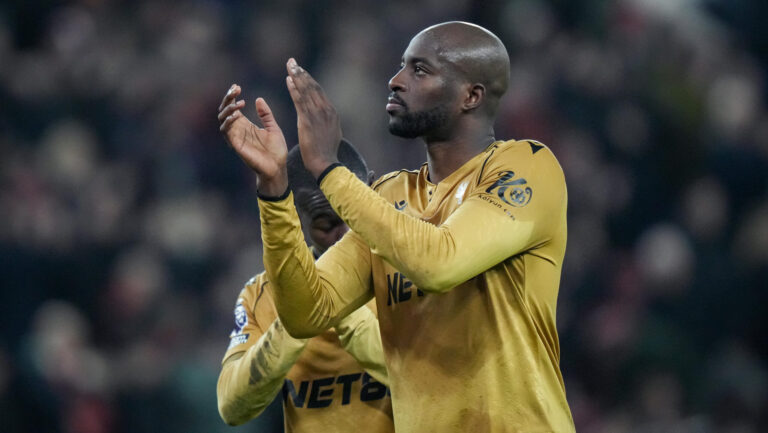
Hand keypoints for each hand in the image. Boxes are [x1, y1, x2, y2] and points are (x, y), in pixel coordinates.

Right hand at [218, 84, 287, 195]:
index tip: (237, 86)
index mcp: (246, 125)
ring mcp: (236, 137)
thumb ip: (266, 114)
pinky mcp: (236, 145)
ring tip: (238, 103)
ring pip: (222, 119)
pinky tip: (237, 115)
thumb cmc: (276, 150)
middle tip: (235, 90)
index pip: (233, 107)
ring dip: (228, 109)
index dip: (232, 96)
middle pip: (225, 110)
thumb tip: (258, 99)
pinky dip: (229, 122)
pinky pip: (226, 132)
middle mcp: (238, 129)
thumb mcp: (273, 127)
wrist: (278, 167)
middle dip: (227, 99)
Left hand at [285, 58, 340, 178]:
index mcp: (332, 113)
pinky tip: (288, 80)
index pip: (319, 92)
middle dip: (302, 73)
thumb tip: (326, 117)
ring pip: (306, 90)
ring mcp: (318, 115)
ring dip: (297, 76)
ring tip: (290, 65)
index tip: (300, 71)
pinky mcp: (308, 120)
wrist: (326, 164)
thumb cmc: (326, 153)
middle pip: (313, 86)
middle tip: (292, 61)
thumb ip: (327, 122)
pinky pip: (300, 100)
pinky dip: (294, 89)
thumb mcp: (331, 133)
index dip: (309, 80)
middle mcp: (326, 110)